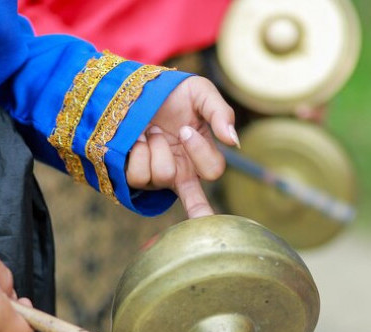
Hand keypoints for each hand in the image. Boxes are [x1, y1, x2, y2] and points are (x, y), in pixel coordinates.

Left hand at [126, 76, 238, 217]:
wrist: (136, 88)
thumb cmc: (174, 93)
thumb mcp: (201, 93)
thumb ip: (221, 114)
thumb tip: (234, 142)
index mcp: (201, 156)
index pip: (213, 171)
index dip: (200, 153)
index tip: (186, 129)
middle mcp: (182, 172)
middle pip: (194, 200)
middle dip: (198, 203)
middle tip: (190, 168)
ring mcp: (158, 178)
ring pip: (163, 176)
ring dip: (156, 146)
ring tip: (152, 130)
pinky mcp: (137, 177)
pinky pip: (139, 176)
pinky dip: (138, 153)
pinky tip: (137, 139)